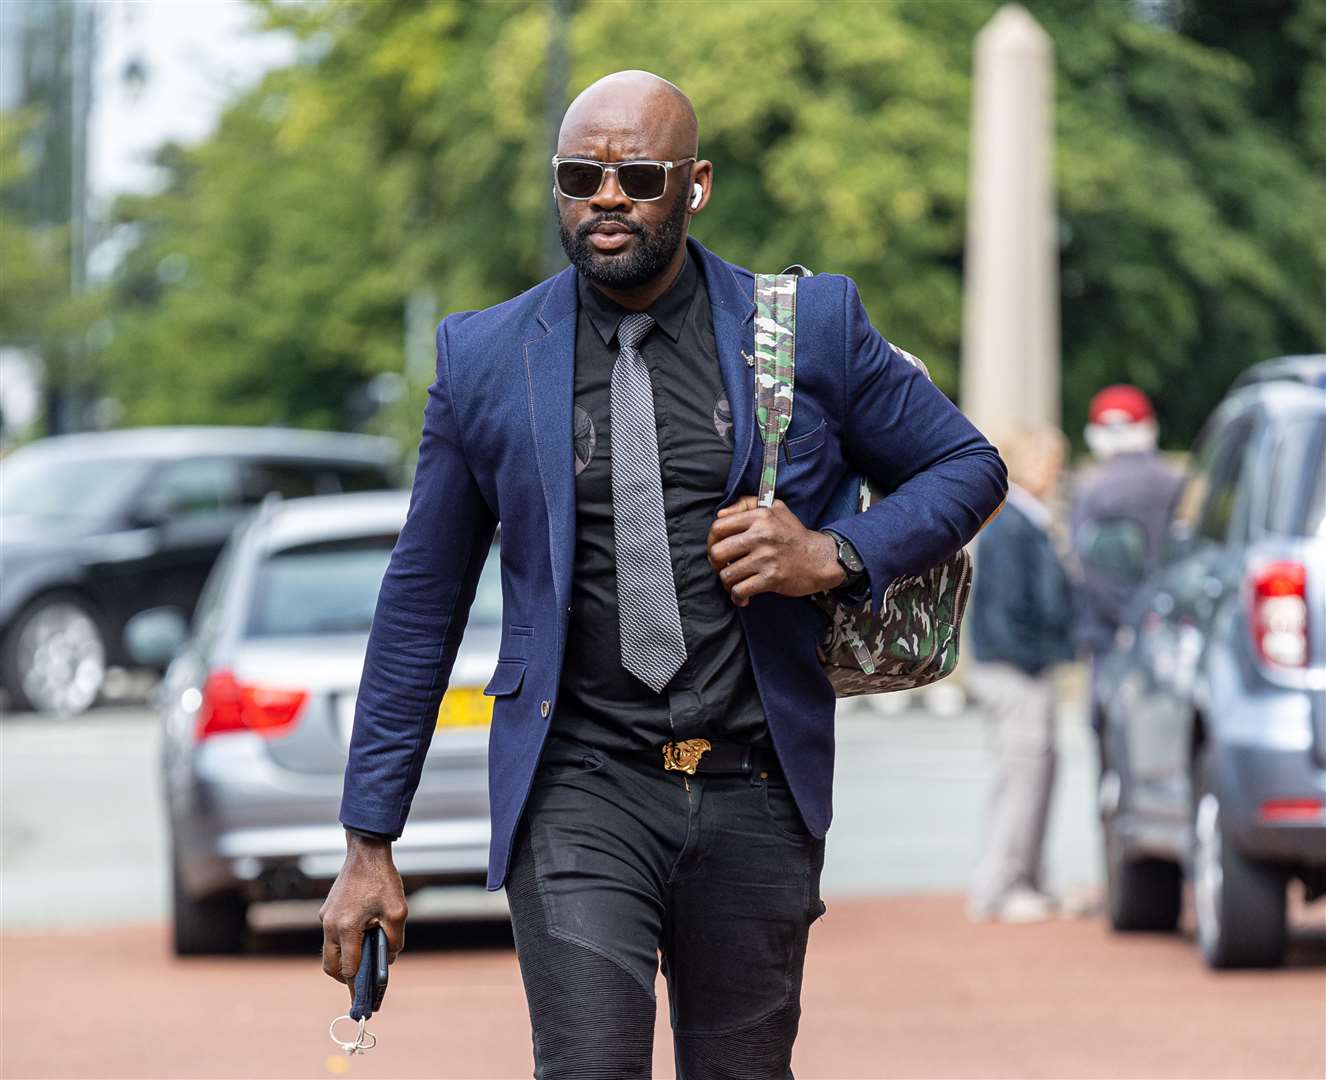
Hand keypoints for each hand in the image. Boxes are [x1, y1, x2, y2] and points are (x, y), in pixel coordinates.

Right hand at [320, 832, 407, 999]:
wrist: (366, 851)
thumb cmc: (383, 880)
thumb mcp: (398, 912)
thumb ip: (394, 940)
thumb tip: (389, 959)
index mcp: (346, 928)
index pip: (348, 968)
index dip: (357, 986)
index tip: (365, 1000)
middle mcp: (330, 925)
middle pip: (331, 966)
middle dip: (345, 978)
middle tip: (362, 984)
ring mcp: (326, 917)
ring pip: (330, 951)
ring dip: (345, 959)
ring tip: (366, 960)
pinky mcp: (327, 910)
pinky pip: (333, 935)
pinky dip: (344, 943)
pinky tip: (363, 937)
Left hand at [706, 495, 844, 606]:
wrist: (821, 559)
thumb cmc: (795, 534)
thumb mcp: (775, 508)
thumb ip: (747, 504)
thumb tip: (720, 514)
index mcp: (760, 517)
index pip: (719, 527)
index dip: (711, 540)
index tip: (716, 548)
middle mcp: (761, 536)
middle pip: (717, 552)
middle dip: (716, 564)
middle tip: (723, 568)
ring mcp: (766, 558)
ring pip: (727, 575)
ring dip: (727, 583)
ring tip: (734, 583)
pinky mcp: (772, 578)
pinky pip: (741, 591)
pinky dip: (737, 597)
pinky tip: (742, 598)